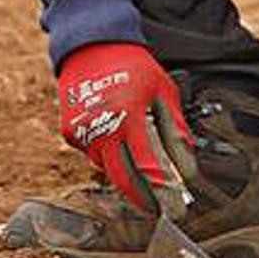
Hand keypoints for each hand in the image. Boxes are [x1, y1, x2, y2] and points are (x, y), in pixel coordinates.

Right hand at [57, 42, 196, 215]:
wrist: (92, 47)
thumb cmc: (134, 67)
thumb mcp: (164, 91)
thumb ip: (176, 129)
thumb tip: (189, 168)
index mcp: (128, 116)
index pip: (145, 167)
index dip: (162, 192)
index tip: (177, 209)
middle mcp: (101, 128)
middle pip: (122, 180)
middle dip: (144, 200)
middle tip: (162, 210)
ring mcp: (81, 133)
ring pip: (108, 169)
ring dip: (127, 172)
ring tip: (144, 161)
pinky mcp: (69, 134)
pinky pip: (95, 155)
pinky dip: (109, 153)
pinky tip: (118, 134)